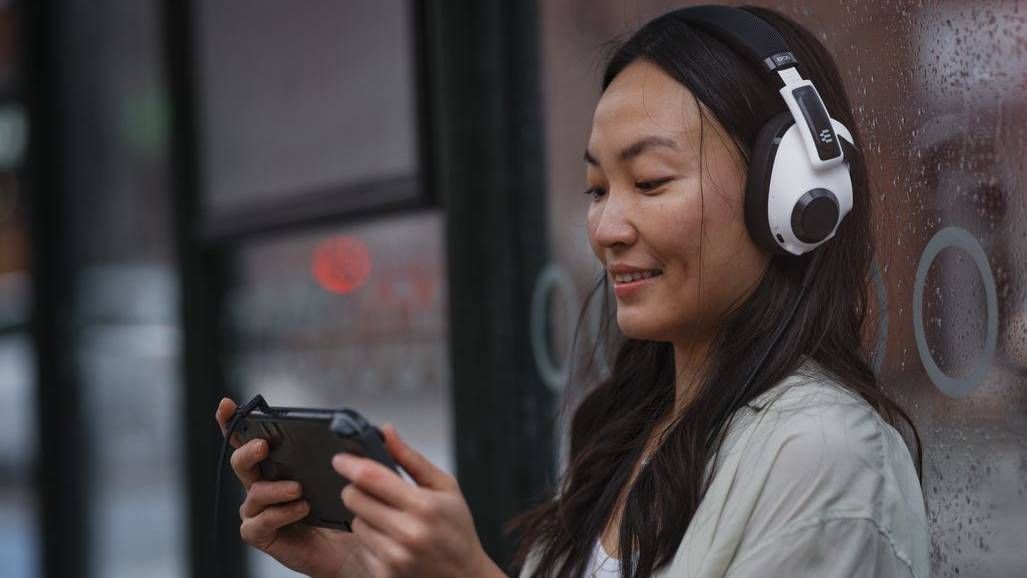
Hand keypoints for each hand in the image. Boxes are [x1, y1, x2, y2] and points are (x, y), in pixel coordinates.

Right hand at [216, 398, 372, 577]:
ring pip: (252, 493)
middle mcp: (264, 485)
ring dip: (274, 488)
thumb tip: (378, 429)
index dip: (232, 422)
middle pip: (241, 462)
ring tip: (298, 489)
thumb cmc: (345, 510)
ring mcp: (260, 511)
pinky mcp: (262, 534)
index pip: (249, 441)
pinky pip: (258, 522)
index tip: (226, 405)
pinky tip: (301, 510)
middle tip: (264, 446)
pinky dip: (279, 514)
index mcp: (278, 466)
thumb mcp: (351, 476)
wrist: (350, 550)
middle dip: (247, 450)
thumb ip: (358, 453)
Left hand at [332, 424, 505, 577]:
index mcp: (424, 506)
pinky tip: (392, 539)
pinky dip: (371, 538)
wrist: (464, 575)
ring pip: (355, 522)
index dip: (350, 464)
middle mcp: (408, 533)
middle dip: (358, 489)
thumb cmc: (456, 529)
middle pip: (354, 499)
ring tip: (391, 519)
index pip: (371, 478)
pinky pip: (361, 545)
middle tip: (374, 490)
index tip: (340, 458)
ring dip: (365, 515)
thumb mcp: (445, 486)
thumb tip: (386, 431)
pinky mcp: (385, 573)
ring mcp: (395, 556)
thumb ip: (412, 459)